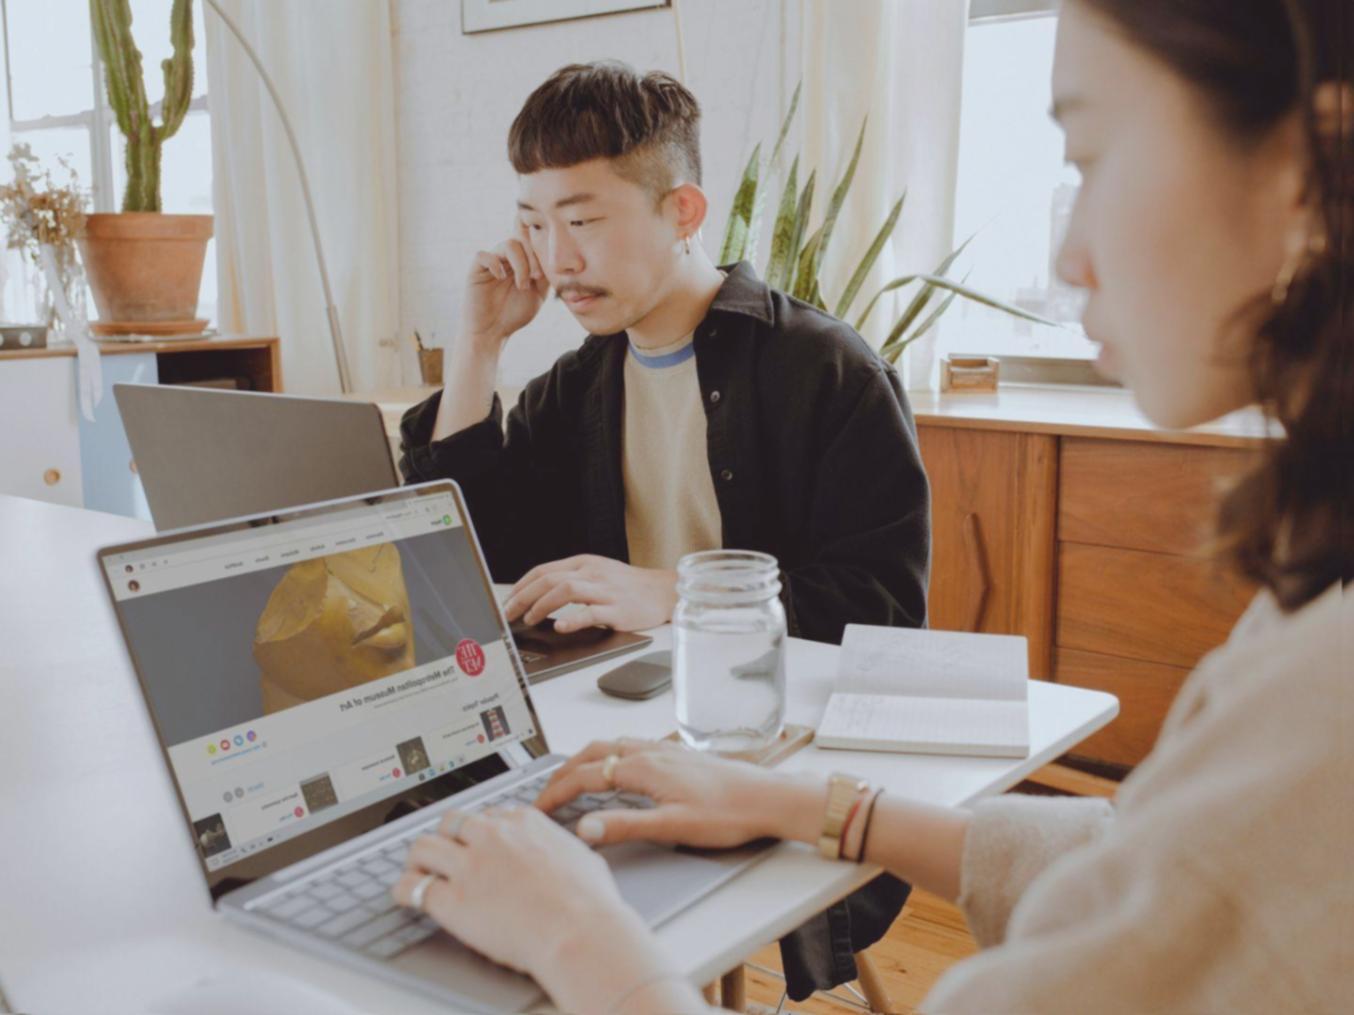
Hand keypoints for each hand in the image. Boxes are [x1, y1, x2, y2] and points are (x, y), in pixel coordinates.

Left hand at [393, 806, 640, 979]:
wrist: (578, 931)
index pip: (488, 815)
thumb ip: (566, 848)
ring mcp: (469, 866)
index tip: (478, 844)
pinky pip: (412, 888)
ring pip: (423, 847)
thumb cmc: (590, 901)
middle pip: (451, 822)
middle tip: (445, 853)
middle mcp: (492, 836)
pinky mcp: (451, 900)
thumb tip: (570, 851)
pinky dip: (405, 891)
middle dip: (447, 837)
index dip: (480, 833)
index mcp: (523, 822)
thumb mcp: (584, 856)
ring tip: (419, 871)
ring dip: (419, 859)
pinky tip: (406, 897)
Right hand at [461, 224, 549, 348]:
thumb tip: (553, 260)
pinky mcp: (476, 270)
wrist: (492, 332)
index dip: (541, 253)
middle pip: (522, 239)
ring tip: (522, 285)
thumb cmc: (514, 315)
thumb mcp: (538, 294)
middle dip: (533, 257)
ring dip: (520, 264)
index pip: (532, 243)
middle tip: (537, 277)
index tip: (544, 274)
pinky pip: (483, 255)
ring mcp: (491, 263)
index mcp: (521, 262)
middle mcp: (506, 259)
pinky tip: (500, 278)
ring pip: (508, 244)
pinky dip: (494, 264)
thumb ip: (545, 276)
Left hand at [504, 555, 677, 632]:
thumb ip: (572, 579)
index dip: (521, 586)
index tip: (508, 602)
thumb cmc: (628, 586)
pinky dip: (572, 620)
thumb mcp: (597, 573)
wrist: (662, 592)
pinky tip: (559, 627)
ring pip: (565, 591)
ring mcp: (605, 591)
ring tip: (530, 619)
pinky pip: (591, 613)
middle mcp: (592, 573)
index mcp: (584, 563)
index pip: (544, 570)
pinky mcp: (617, 609)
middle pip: (549, 579)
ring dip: (541, 605)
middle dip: (523, 597)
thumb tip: (539, 593)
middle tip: (509, 614)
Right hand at [535, 738, 818, 848]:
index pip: (586, 776)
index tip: (538, 808)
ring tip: (569, 778)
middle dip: (563, 771)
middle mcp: (651, 752)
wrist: (767, 798)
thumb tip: (586, 827)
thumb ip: (626, 826)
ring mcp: (664, 750)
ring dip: (584, 759)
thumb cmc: (728, 813)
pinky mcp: (676, 755)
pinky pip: (629, 746)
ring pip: (611, 745)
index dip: (557, 792)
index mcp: (645, 768)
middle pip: (593, 753)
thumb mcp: (674, 827)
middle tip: (544, 791)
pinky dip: (607, 754)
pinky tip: (614, 767)